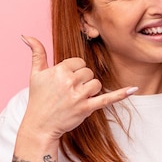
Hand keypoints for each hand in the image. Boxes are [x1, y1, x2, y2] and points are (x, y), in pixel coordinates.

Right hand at [19, 36, 136, 140]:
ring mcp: (79, 96)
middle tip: (68, 93)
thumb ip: (36, 53)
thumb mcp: (35, 74)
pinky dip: (121, 94)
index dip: (74, 71)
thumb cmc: (38, 99)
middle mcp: (69, 81)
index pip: (79, 63)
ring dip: (89, 90)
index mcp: (59, 70)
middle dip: (81, 81)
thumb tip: (27, 35)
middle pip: (88, 72)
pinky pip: (107, 98)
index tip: (65, 81)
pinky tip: (134, 89)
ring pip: (96, 84)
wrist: (40, 126)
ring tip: (76, 99)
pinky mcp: (87, 108)